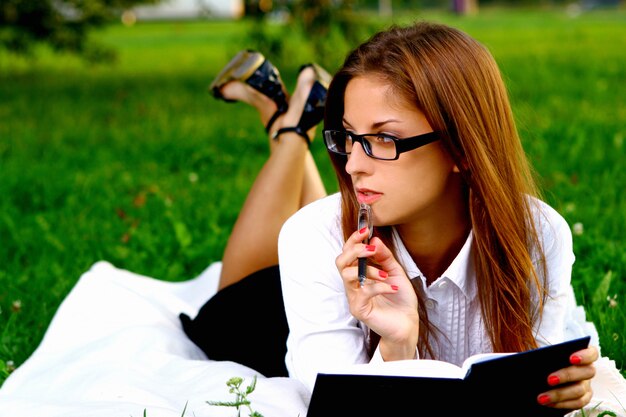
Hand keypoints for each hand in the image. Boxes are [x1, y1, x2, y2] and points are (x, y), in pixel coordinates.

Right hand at [335, 227, 418, 359]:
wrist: (408, 323)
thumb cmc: (400, 299)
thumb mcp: (396, 271)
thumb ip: (385, 256)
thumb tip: (375, 239)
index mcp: (360, 273)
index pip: (348, 253)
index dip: (353, 240)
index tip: (365, 230)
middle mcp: (354, 284)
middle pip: (340, 262)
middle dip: (354, 251)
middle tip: (370, 250)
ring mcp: (354, 297)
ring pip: (347, 275)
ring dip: (369, 270)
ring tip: (385, 274)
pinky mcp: (359, 309)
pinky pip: (364, 292)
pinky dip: (380, 286)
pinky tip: (392, 287)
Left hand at [537, 345, 597, 409]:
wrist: (546, 372)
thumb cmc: (547, 359)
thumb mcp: (545, 355)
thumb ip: (544, 355)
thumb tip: (530, 359)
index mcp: (582, 354)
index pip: (591, 353)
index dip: (584, 355)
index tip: (571, 358)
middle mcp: (587, 369)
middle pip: (586, 373)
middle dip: (567, 376)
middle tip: (549, 379)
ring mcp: (587, 384)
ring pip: (579, 390)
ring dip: (560, 394)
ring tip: (541, 397)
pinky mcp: (583, 397)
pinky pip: (577, 403)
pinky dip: (562, 404)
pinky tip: (548, 403)